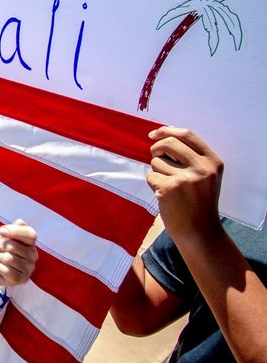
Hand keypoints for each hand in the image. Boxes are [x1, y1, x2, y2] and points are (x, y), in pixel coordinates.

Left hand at [0, 220, 37, 287]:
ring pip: (9, 258)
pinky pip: (6, 270)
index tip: (1, 231)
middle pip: (15, 246)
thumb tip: (20, 222)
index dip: (15, 231)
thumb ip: (11, 229)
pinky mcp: (20, 279)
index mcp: (29, 243)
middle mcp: (32, 256)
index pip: (30, 234)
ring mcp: (27, 269)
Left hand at [147, 126, 223, 242]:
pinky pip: (150, 176)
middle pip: (168, 143)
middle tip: (156, 158)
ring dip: (157, 171)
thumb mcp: (205, 176)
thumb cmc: (198, 202)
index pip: (187, 135)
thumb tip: (163, 136)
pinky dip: (153, 184)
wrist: (199, 231)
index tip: (153, 133)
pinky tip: (164, 195)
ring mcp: (185, 178)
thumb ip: (190, 157)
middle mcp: (201, 168)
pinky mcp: (169, 188)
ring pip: (156, 161)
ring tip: (170, 186)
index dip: (167, 130)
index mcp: (212, 162)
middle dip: (156, 149)